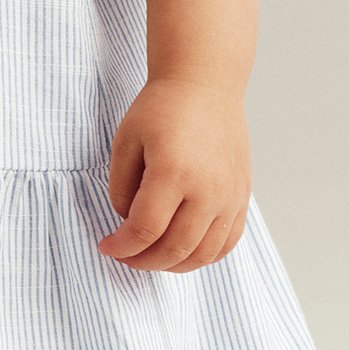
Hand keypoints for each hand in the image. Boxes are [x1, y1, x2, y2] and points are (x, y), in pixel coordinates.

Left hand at [96, 76, 250, 273]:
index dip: (122, 246)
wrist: (205, 84)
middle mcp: (207, 189)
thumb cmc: (162, 107)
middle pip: (175, 249)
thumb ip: (121, 188)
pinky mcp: (241, 196)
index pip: (145, 229)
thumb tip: (128, 222)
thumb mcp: (126, 141)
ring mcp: (229, 196)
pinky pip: (228, 242)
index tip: (106, 245)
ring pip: (204, 254)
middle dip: (143, 261)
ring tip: (151, 256)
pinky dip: (204, 256)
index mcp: (173, 172)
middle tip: (125, 255)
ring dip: (173, 265)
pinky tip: (183, 250)